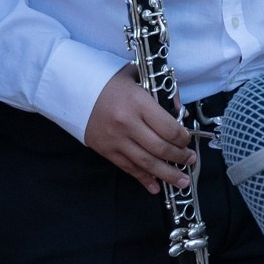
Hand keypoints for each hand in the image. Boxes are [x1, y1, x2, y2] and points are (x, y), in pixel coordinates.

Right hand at [84, 69, 191, 193]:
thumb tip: (181, 114)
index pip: (168, 128)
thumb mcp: (138, 77)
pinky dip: (143, 179)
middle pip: (160, 148)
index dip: (183, 138)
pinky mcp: (105, 150)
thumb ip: (162, 93)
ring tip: (182, 182)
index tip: (188, 141)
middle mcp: (127, 123)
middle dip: (179, 158)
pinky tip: (155, 186)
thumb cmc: (110, 81)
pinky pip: (128, 168)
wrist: (72, 88)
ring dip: (167, 174)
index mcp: (137, 103)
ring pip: (146, 163)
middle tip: (190, 161)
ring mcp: (115, 139)